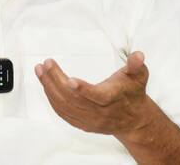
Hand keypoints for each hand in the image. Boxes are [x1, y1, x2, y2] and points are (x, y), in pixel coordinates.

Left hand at [35, 51, 151, 137]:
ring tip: (40, 70)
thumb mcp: (139, 76)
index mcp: (112, 99)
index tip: (69, 79)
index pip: (96, 96)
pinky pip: (62, 113)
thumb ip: (136, 65)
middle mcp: (99, 112)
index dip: (83, 89)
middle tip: (46, 64)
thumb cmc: (133, 93)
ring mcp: (89, 120)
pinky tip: (45, 85)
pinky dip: (51, 98)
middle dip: (56, 80)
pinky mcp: (82, 123)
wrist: (133, 120)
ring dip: (49, 87)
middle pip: (73, 99)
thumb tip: (138, 55)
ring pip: (64, 106)